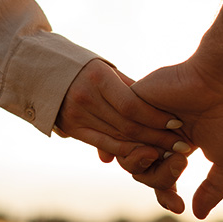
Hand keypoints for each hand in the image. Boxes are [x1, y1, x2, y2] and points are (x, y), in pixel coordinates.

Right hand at [55, 59, 187, 183]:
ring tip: (168, 152)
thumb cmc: (85, 67)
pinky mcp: (72, 129)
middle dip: (157, 137)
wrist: (42, 71)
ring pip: (118, 137)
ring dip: (146, 147)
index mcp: (97, 77)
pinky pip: (104, 143)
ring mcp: (76, 115)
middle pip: (127, 125)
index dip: (156, 117)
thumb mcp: (107, 70)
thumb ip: (130, 89)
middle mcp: (85, 98)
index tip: (177, 123)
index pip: (132, 105)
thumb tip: (158, 109)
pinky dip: (126, 150)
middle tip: (180, 144)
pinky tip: (144, 154)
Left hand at [131, 53, 222, 218]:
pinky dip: (142, 137)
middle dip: (160, 178)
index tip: (179, 207)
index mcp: (181, 143)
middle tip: (182, 161)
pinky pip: (122, 133)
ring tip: (177, 152)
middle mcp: (160, 131)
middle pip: (142, 172)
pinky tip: (165, 132)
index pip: (161, 177)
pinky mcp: (133, 100)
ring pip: (128, 157)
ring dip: (152, 162)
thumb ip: (213, 189)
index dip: (166, 196)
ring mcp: (146, 117)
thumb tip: (196, 215)